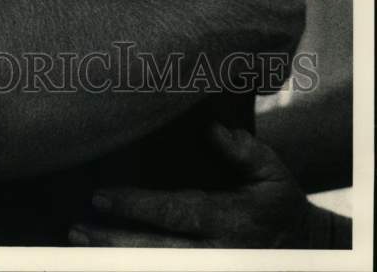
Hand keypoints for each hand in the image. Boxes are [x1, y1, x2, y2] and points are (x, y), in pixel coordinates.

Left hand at [70, 124, 334, 247]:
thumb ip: (241, 149)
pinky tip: (105, 258)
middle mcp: (215, 252)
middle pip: (155, 251)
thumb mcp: (270, 171)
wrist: (306, 250)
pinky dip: (138, 265)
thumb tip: (211, 126)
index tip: (100, 198)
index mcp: (227, 220)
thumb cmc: (280, 203)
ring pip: (157, 267)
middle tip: (76, 230)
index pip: (173, 213)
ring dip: (116, 258)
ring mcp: (211, 268)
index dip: (134, 206)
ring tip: (80, 245)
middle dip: (113, 242)